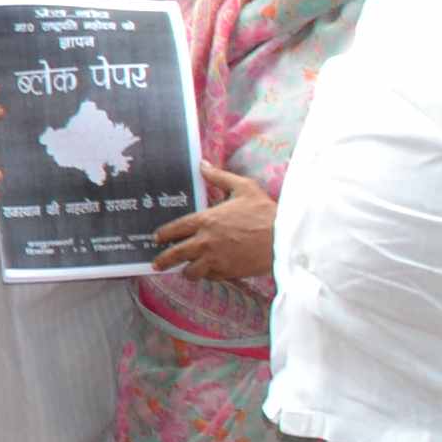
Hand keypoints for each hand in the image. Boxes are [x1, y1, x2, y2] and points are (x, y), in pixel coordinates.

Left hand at [149, 164, 276, 283]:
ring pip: (190, 271)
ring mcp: (215, 259)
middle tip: (156, 264)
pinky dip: (207, 275)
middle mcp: (205, 241)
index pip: (174, 229)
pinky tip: (208, 272)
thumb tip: (202, 164)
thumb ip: (219, 177)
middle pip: (175, 254)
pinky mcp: (228, 272)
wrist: (284, 238)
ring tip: (186, 270)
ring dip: (187, 271)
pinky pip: (210, 277)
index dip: (163, 235)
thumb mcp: (243, 187)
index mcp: (205, 220)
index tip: (157, 238)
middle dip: (163, 260)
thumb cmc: (265, 212)